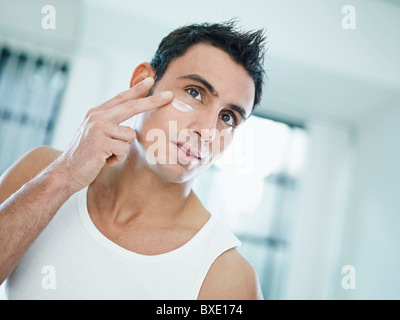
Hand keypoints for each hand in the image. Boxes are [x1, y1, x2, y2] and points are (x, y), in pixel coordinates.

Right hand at [52, 77, 172, 193]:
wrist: (66, 172)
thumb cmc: (85, 156)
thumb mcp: (96, 134)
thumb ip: (110, 124)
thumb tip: (130, 124)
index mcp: (96, 113)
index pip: (121, 98)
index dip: (137, 89)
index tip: (151, 80)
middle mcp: (97, 116)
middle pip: (132, 106)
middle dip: (153, 101)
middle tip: (170, 95)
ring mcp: (98, 128)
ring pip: (130, 136)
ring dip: (122, 150)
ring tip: (107, 155)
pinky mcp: (101, 142)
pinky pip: (124, 150)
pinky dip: (117, 159)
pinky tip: (104, 161)